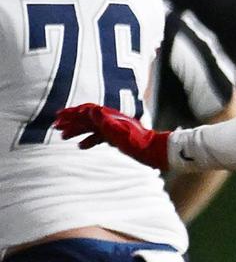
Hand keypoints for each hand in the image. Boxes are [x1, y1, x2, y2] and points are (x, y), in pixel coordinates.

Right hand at [54, 103, 169, 170]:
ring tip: (63, 137)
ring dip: (76, 130)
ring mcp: (114, 129)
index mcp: (110, 117)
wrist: (154, 151)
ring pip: (91, 127)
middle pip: (87, 118)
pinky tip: (81, 147)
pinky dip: (89, 140)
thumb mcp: (120, 132)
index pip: (87, 111)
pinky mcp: (117, 138)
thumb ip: (105, 121)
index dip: (72, 113)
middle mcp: (111, 120)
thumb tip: (90, 110)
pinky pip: (99, 137)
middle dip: (70, 121)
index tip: (58, 117)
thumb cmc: (138, 143)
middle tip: (56, 127)